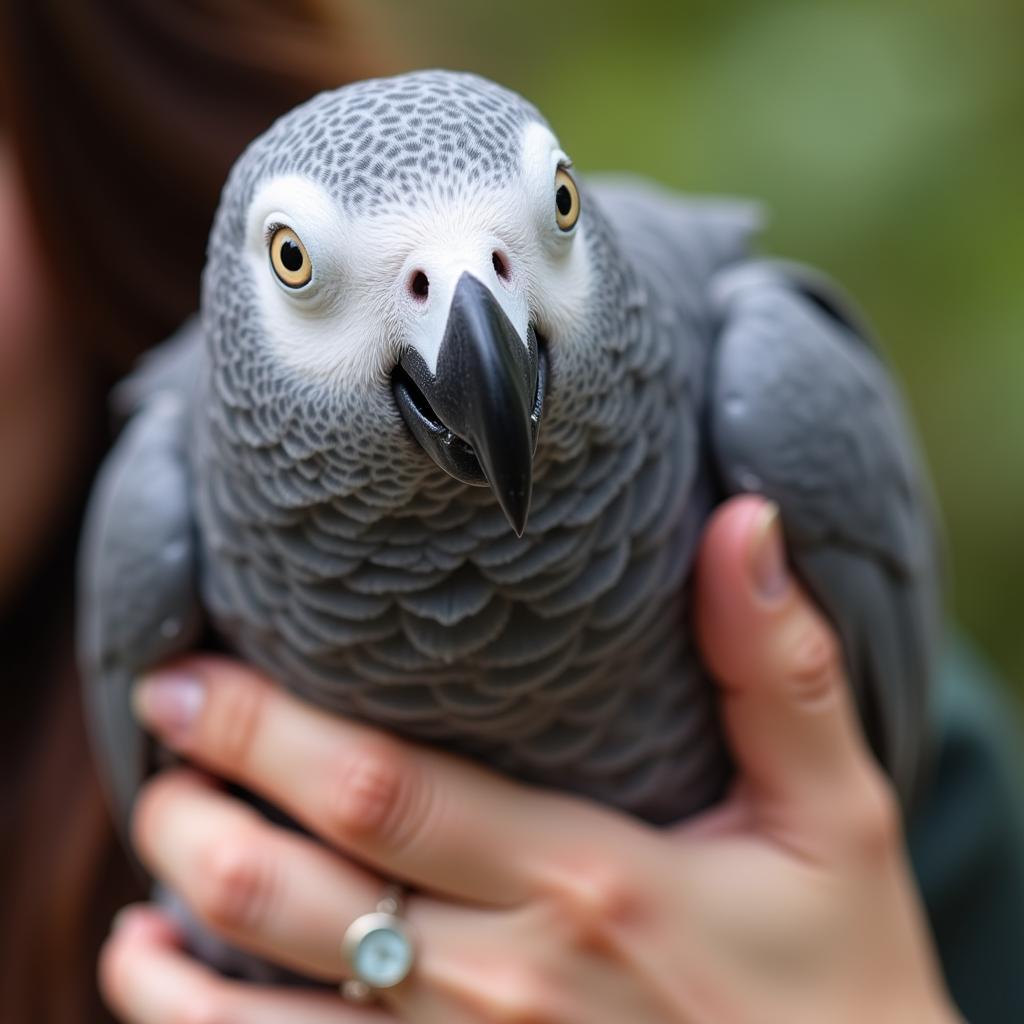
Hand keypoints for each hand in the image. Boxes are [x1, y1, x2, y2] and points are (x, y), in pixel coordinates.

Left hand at [99, 496, 959, 1022]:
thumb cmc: (840, 969)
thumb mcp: (835, 814)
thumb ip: (781, 667)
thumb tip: (743, 520)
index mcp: (590, 883)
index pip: (383, 792)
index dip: (264, 731)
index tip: (190, 675)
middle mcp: (508, 981)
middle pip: (298, 893)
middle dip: (199, 806)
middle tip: (158, 720)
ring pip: (269, 1007)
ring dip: (178, 927)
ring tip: (149, 841)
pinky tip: (158, 978)